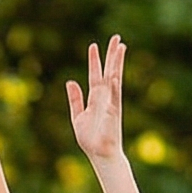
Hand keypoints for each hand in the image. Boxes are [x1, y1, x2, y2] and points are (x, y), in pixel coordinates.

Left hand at [66, 35, 126, 166]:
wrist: (100, 154)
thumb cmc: (91, 139)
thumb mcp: (78, 117)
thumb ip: (75, 100)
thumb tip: (70, 81)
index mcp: (96, 98)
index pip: (96, 75)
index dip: (94, 61)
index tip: (93, 45)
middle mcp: (105, 98)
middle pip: (109, 71)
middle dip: (111, 55)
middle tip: (116, 37)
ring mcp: (111, 103)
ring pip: (115, 78)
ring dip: (117, 63)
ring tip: (120, 47)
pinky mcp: (113, 112)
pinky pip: (114, 96)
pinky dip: (113, 85)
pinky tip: (113, 74)